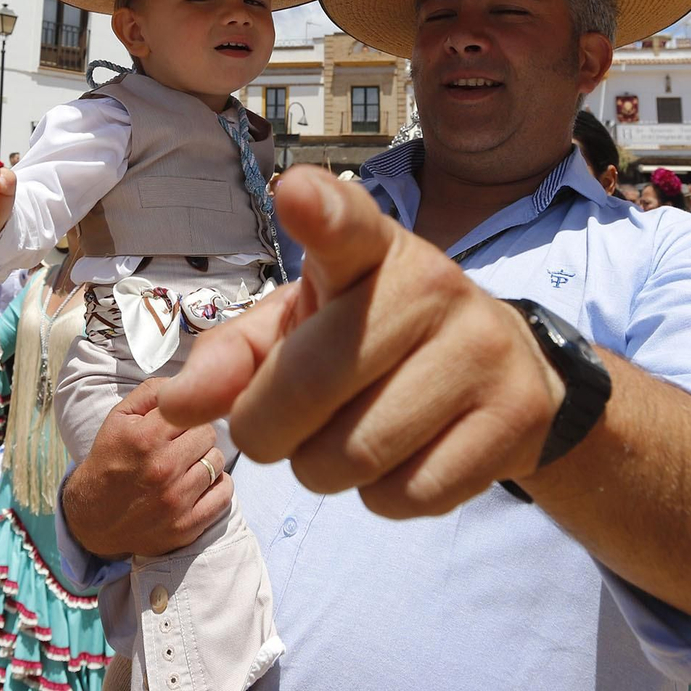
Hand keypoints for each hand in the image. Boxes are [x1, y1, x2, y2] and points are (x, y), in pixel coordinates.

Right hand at [63, 379, 231, 559]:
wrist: (93, 516)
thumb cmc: (110, 460)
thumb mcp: (119, 418)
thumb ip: (152, 392)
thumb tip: (186, 381)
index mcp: (145, 438)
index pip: (194, 413)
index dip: (187, 416)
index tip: (178, 426)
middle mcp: (162, 469)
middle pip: (208, 436)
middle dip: (197, 437)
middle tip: (181, 446)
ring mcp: (176, 501)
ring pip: (217, 463)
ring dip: (206, 461)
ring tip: (187, 465)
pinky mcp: (186, 526)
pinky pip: (224, 496)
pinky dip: (218, 486)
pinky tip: (201, 484)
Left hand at [158, 165, 564, 518]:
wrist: (498, 375)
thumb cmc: (368, 343)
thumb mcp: (295, 331)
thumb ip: (230, 358)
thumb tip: (176, 404)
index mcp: (368, 249)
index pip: (344, 223)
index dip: (318, 211)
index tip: (295, 193)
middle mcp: (430, 283)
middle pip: (307, 386)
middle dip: (269, 430)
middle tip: (283, 425)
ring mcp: (480, 348)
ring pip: (353, 456)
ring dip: (323, 470)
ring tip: (347, 437)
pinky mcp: (514, 415)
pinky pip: (406, 495)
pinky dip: (381, 497)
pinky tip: (403, 457)